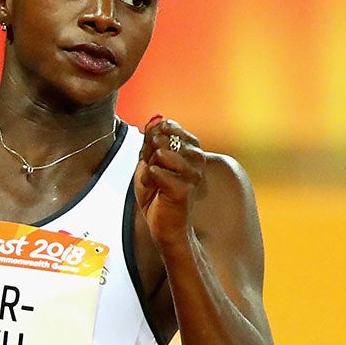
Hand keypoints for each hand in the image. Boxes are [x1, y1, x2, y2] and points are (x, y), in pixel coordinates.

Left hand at [134, 116, 207, 247]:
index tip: (153, 159)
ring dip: (149, 168)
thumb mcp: (150, 161)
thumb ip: (152, 139)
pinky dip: (148, 180)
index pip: (167, 127)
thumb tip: (155, 118)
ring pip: (160, 153)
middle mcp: (197, 157)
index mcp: (191, 148)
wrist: (163, 226)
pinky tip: (154, 190)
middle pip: (161, 138)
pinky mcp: (185, 187)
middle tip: (153, 173)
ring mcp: (193, 172)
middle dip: (148, 155)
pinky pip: (156, 171)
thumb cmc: (157, 196)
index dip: (151, 140)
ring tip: (153, 182)